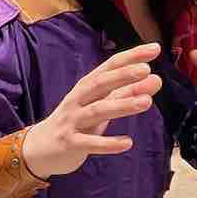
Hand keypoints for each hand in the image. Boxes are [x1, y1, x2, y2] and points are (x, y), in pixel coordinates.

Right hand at [23, 43, 161, 178]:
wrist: (40, 148)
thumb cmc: (76, 121)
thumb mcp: (100, 104)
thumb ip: (127, 93)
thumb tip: (156, 79)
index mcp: (87, 87)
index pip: (109, 67)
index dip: (131, 57)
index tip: (154, 49)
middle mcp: (78, 100)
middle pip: (100, 84)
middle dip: (123, 75)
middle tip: (146, 69)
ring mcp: (73, 121)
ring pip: (97, 111)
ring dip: (122, 105)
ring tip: (147, 102)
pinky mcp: (70, 144)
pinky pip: (90, 143)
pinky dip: (108, 143)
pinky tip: (128, 143)